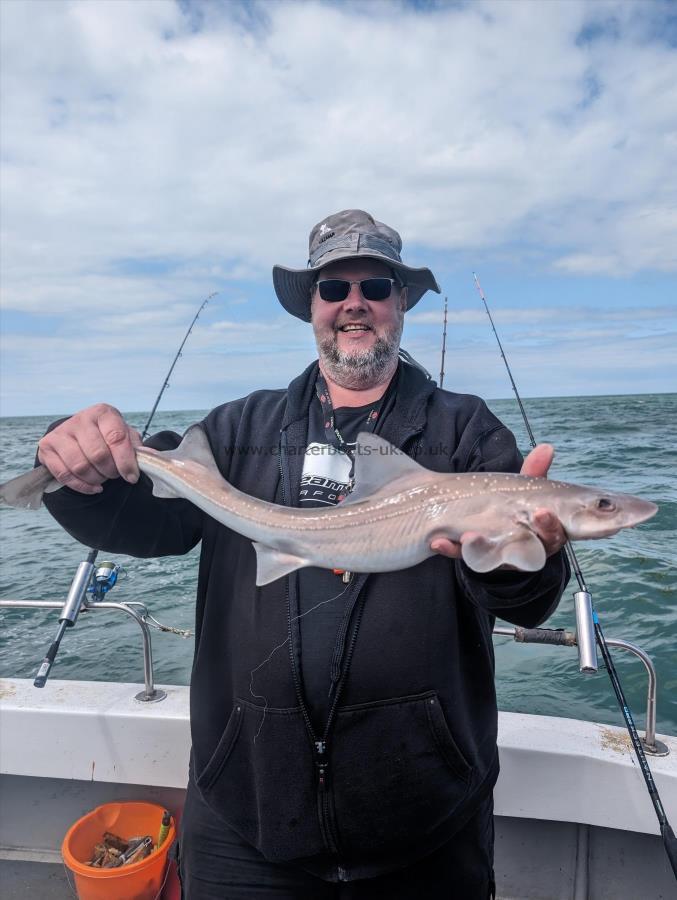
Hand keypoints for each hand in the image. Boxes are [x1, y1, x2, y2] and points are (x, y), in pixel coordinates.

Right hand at [37, 403, 141, 494]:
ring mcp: (61, 432)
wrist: (79, 435)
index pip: (116, 438)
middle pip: (98, 455)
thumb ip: (137, 447)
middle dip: (111, 472)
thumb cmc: (108, 436)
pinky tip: (93, 486)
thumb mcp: (125, 436)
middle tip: (115, 475)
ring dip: (96, 479)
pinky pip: (64, 475)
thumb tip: (150, 458)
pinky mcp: (47, 447)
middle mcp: (80, 419)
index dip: (126, 461)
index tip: (132, 477)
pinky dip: (82, 486)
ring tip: (103, 478)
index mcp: (103, 413)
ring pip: (80, 466)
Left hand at [431, 443, 566, 563]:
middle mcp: (523, 550)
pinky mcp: (475, 559)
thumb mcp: (528, 490)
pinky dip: (451, 549)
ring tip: (467, 537)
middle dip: (516, 541)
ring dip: (477, 548)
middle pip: (524, 551)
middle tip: (509, 526)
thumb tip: (546, 447)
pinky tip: (437, 542)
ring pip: (490, 557)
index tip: (542, 511)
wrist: (496, 528)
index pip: (553, 535)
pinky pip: (464, 557)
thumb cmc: (519, 506)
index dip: (549, 525)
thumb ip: (535, 472)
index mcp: (545, 535)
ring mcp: (499, 557)